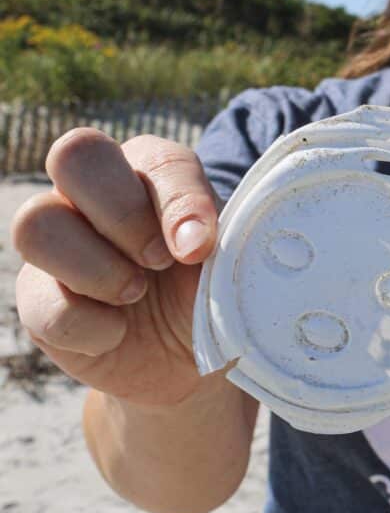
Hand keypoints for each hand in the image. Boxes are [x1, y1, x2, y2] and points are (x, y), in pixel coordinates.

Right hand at [12, 128, 221, 406]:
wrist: (192, 357)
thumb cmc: (213, 293)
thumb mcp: (232, 263)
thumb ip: (222, 238)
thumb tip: (192, 241)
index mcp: (151, 172)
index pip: (157, 158)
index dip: (179, 201)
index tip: (199, 250)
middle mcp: (93, 194)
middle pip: (75, 155)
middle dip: (123, 214)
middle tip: (161, 261)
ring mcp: (58, 244)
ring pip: (34, 223)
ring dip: (97, 268)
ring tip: (136, 293)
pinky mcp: (38, 300)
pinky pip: (40, 302)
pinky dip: (90, 326)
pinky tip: (118, 333)